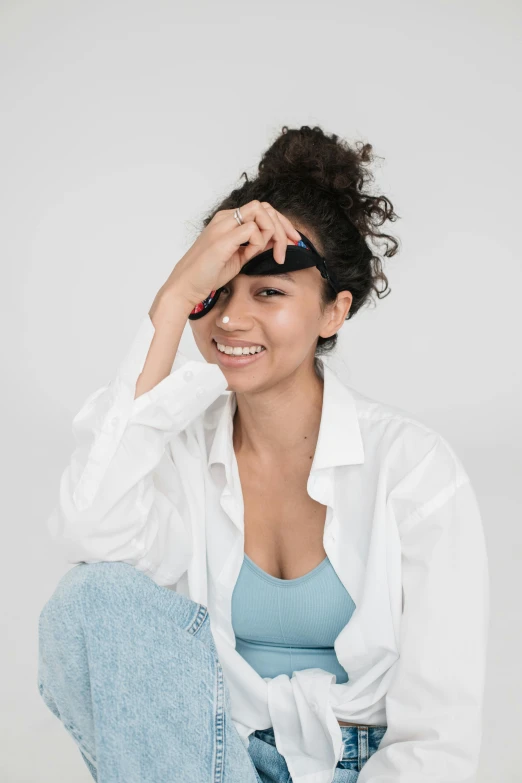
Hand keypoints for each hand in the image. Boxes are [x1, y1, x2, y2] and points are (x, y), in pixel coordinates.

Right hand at [157, 200, 300, 307]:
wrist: (187, 285)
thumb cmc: (209, 274)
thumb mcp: (239, 257)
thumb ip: (255, 246)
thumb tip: (276, 242)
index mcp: (228, 220)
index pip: (262, 210)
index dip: (282, 223)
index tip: (294, 240)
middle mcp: (226, 218)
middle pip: (265, 207)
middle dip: (284, 225)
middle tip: (293, 245)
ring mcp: (223, 226)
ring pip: (261, 212)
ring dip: (274, 232)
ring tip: (273, 253)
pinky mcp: (223, 239)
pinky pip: (252, 230)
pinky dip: (259, 242)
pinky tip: (253, 256)